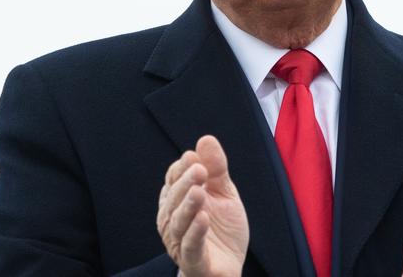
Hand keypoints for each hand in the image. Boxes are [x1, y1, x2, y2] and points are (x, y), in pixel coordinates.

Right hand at [157, 135, 248, 276]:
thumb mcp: (223, 192)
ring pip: (179, 222)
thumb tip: (205, 139)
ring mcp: (180, 242)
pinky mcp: (193, 262)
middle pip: (174, 198)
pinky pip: (190, 247)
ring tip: (199, 191)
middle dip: (185, 183)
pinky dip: (195, 233)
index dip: (183, 168)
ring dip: (188, 205)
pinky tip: (203, 219)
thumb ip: (216, 168)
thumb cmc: (221, 227)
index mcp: (177, 200)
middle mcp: (173, 220)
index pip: (174, 179)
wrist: (229, 265)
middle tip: (199, 170)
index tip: (194, 157)